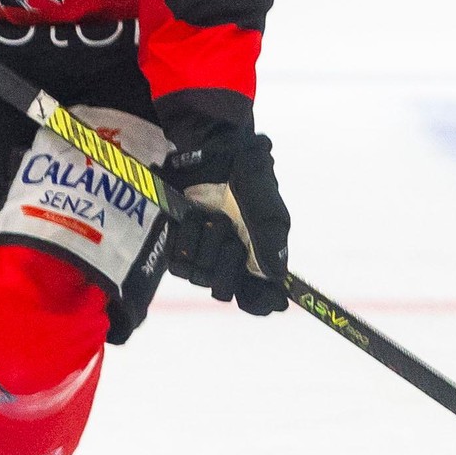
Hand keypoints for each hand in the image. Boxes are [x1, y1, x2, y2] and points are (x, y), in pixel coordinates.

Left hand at [163, 131, 289, 316]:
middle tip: (231, 235)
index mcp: (259, 256)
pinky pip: (177, 264)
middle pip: (223, 291)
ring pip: (199, 277)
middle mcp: (232, 261)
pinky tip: (193, 219)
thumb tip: (278, 274)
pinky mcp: (181, 247)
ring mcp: (205, 256)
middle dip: (225, 263)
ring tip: (211, 218)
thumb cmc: (246, 174)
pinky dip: (185, 241)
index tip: (252, 295)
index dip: (257, 302)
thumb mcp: (264, 202)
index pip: (260, 299)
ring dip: (204, 245)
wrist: (212, 152)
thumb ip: (270, 236)